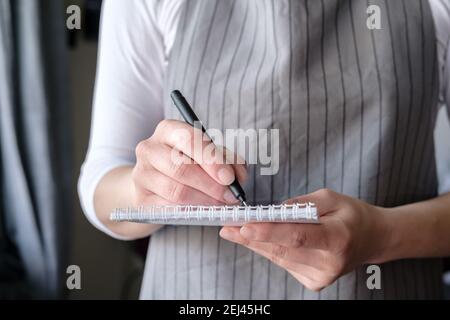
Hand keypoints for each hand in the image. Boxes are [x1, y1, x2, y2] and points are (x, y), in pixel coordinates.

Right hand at [132, 119, 246, 205]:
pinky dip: (191, 211)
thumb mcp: (209, 155)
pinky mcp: (141, 199)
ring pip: (176, 191)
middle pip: (181, 168)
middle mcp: (149, 148)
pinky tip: (204, 211)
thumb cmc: (188, 163)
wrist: (156, 183)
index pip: (189, 139)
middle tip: (230, 196)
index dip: (212, 160)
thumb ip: (227, 161)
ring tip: (220, 204)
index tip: (229, 178)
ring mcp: (142, 174)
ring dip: (204, 201)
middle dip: (211, 185)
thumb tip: (239, 178)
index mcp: (168, 130)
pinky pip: (169, 208)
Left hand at [219, 189, 391, 290]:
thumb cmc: (352, 215)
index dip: (269, 232)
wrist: (372, 239)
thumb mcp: (331, 197)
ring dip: (254, 243)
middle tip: (227, 225)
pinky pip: (284, 262)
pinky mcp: (313, 282)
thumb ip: (301, 204)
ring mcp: (321, 277)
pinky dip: (268, 248)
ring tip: (233, 230)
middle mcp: (329, 263)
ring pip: (278, 257)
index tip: (244, 226)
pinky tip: (256, 238)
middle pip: (282, 249)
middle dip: (251, 236)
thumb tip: (271, 212)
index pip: (298, 236)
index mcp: (338, 238)